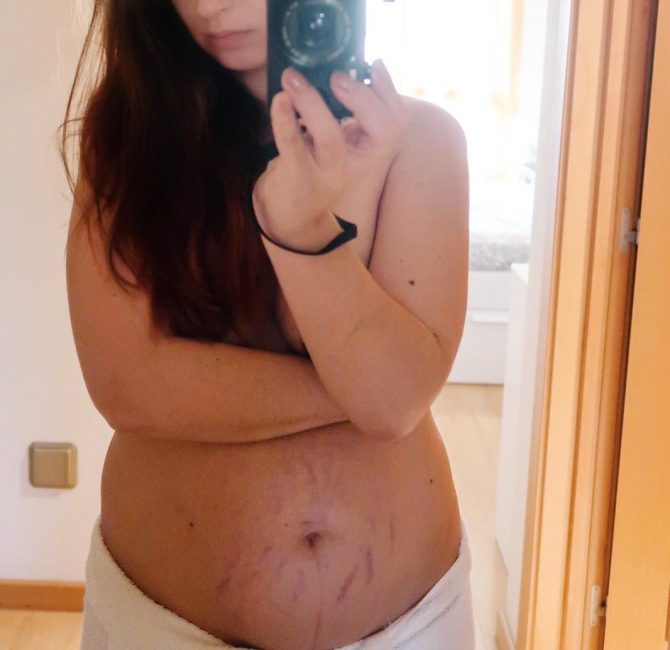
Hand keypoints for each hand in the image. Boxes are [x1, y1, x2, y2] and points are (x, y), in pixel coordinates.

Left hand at [251, 59, 409, 238]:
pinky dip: (284, 120)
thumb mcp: (335, 149)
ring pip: (330, 138)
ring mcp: (325, 175)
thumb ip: (341, 119)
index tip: (374, 63)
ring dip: (313, 104)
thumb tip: (338, 69)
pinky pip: (292, 145)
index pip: (392, 124)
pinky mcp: (298, 177)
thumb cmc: (313, 173)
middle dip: (358, 97)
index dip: (388, 92)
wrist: (292, 220)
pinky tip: (280, 99)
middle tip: (336, 74)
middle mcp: (350, 167)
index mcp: (366, 155)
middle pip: (373, 132)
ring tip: (294, 79)